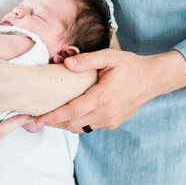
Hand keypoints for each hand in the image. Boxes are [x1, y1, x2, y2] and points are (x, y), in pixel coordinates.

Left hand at [30, 49, 185, 132]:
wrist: (153, 79)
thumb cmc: (130, 65)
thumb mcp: (109, 57)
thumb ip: (86, 60)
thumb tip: (66, 63)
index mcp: (102, 97)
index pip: (71, 112)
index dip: (52, 117)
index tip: (35, 119)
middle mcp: (105, 113)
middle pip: (72, 123)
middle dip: (52, 122)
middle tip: (32, 120)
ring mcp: (109, 120)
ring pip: (79, 127)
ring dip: (63, 123)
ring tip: (46, 117)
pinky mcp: (112, 123)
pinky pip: (89, 126)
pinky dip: (76, 122)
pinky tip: (67, 114)